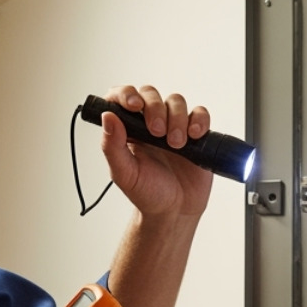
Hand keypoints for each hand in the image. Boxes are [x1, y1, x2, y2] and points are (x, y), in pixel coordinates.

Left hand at [98, 85, 214, 219]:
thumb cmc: (147, 194)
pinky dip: (199, 120)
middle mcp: (149, 123)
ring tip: (176, 145)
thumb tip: (108, 117)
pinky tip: (194, 135)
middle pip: (150, 94)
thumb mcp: (124, 174)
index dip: (126, 94)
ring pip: (175, 101)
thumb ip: (112, 146)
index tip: (133, 105)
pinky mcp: (195, 133)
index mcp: (128, 129)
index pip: (121, 98)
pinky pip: (199, 114)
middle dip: (154, 108)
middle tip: (157, 133)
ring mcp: (173, 126)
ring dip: (176, 118)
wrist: (175, 211)